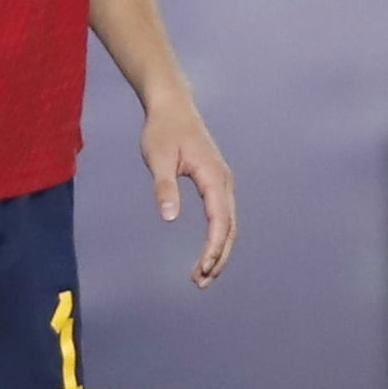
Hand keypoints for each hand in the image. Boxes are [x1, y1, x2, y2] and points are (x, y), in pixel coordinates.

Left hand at [140, 96, 234, 286]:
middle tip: (200, 282)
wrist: (172, 106)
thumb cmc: (163, 130)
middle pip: (229, 229)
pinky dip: (218, 237)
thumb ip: (164, 187)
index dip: (213, 249)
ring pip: (228, 225)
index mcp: (214, 178)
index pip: (219, 222)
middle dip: (218, 258)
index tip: (202, 270)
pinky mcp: (216, 182)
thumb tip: (169, 218)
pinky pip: (222, 216)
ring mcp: (222, 183)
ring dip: (218, 251)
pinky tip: (207, 250)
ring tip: (202, 275)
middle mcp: (224, 183)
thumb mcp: (158, 158)